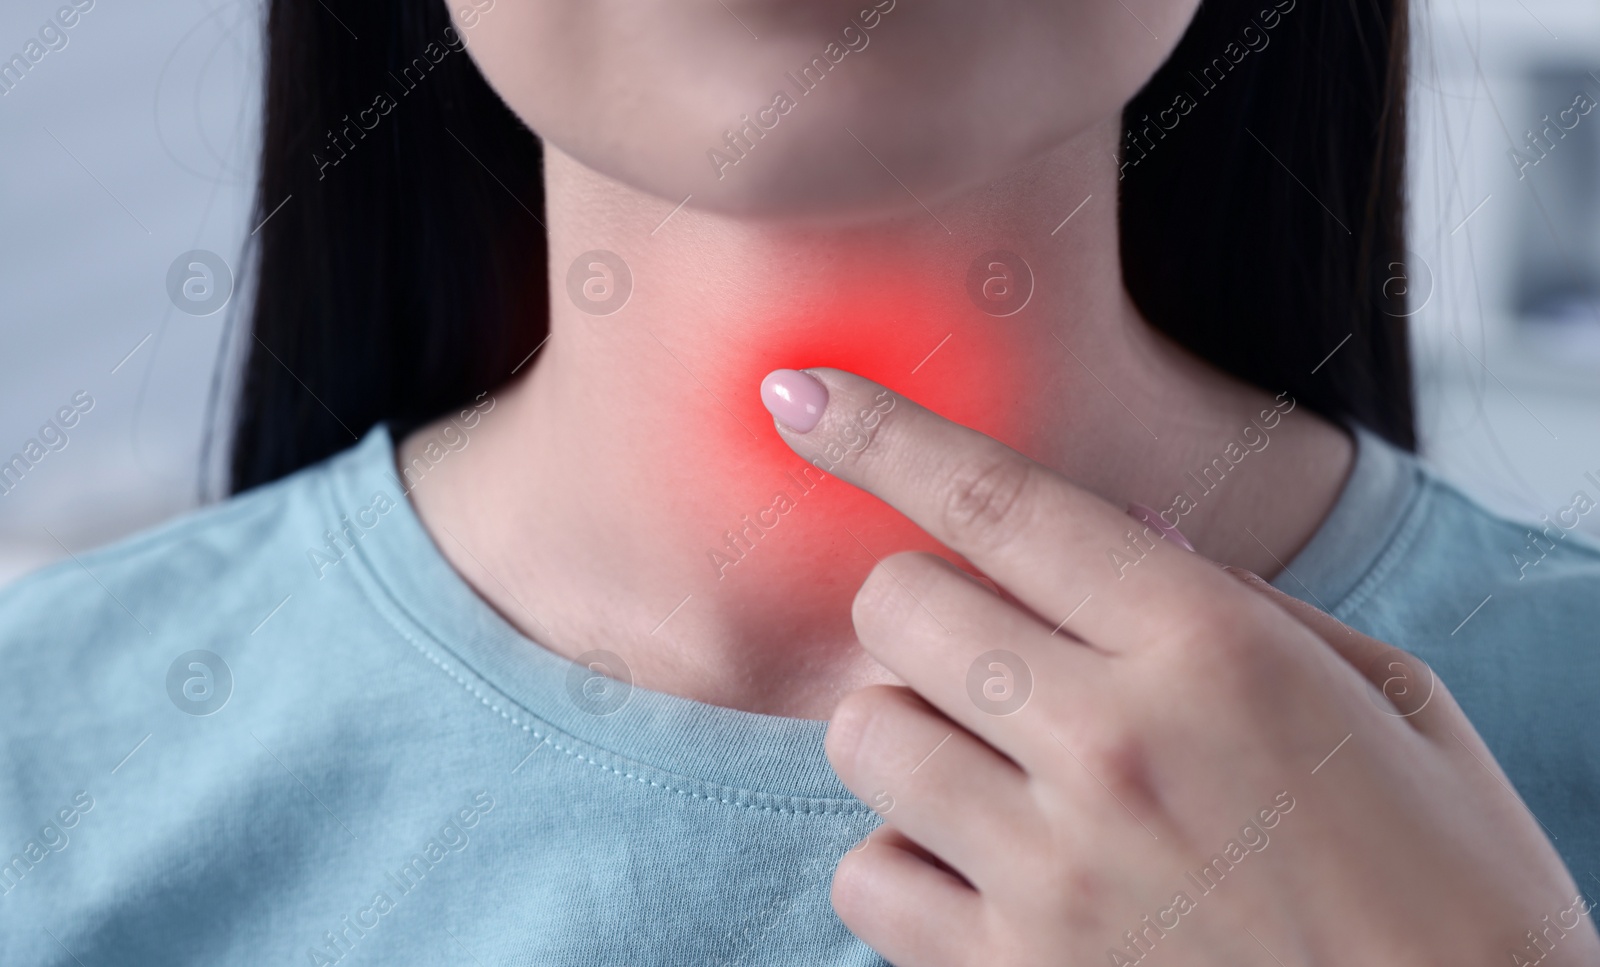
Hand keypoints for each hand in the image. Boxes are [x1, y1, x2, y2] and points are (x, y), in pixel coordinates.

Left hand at [759, 367, 1597, 966]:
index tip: (798, 394)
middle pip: (897, 605)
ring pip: (863, 732)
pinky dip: (902, 856)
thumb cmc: (1454, 886)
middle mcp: (1113, 746)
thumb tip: (1113, 541)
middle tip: (988, 644)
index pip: (997, 500)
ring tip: (994, 762)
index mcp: (1213, 648)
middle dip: (923, 604)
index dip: (878, 431)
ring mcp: (1052, 871)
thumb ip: (1237, 606)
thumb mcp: (1389, 700)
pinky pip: (866, 876)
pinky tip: (982, 864)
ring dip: (909, 727)